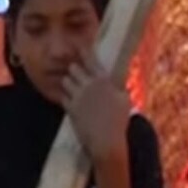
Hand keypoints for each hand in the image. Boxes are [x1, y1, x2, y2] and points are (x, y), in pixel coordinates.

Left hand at [62, 49, 131, 165]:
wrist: (107, 141)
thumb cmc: (119, 121)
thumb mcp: (125, 100)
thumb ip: (118, 86)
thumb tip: (116, 80)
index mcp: (104, 80)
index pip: (90, 60)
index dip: (84, 52)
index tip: (79, 47)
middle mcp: (89, 85)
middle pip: (74, 68)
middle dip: (75, 70)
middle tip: (77, 74)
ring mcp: (78, 96)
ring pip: (66, 81)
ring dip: (69, 83)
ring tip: (75, 88)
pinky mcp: (70, 108)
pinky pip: (63, 96)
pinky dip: (66, 97)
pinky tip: (72, 101)